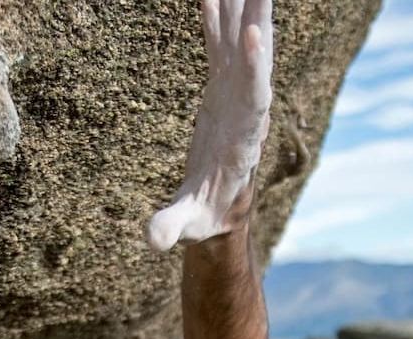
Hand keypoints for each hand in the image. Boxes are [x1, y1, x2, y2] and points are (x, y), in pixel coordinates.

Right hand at [147, 0, 273, 251]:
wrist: (220, 209)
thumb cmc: (205, 220)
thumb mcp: (188, 226)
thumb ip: (171, 228)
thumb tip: (152, 241)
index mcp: (242, 140)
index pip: (254, 99)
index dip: (254, 69)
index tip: (254, 36)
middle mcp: (247, 111)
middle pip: (258, 58)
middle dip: (260, 18)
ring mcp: (235, 95)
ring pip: (242, 41)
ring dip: (243, 6)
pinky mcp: (221, 89)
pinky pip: (220, 44)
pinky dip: (217, 16)